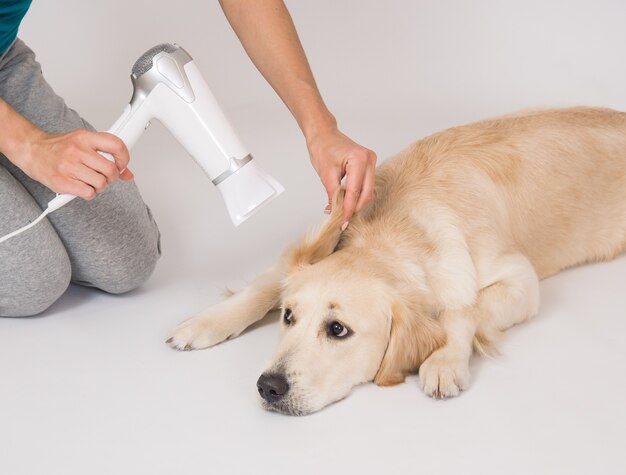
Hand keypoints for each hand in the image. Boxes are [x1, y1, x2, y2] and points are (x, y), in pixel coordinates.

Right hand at [16, 128, 132, 199]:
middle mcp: (77, 150)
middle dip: (112, 177)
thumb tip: (128, 174)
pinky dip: (90, 193)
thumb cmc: (59, 148)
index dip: (124, 158)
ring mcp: (69, 166)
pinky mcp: (62, 182)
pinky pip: (89, 193)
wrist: (31, 150)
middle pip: (111, 169)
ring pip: (101, 183)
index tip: (122, 164)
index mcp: (84, 137)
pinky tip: (83, 187)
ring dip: (100, 186)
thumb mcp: (84, 144)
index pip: (116, 145)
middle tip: (104, 176)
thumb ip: (106, 155)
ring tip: (91, 181)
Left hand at [307, 127, 376, 226]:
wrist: (324, 134)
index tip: (343, 222)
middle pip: (366, 194)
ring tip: (342, 213)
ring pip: (367, 192)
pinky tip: (346, 202)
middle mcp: (369, 160)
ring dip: (355, 204)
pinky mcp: (368, 166)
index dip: (349, 209)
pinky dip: (356, 196)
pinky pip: (365, 186)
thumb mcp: (325, 174)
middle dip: (354, 209)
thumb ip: (333, 194)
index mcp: (359, 159)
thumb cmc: (323, 147)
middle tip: (343, 221)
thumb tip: (336, 213)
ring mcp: (371, 162)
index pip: (355, 191)